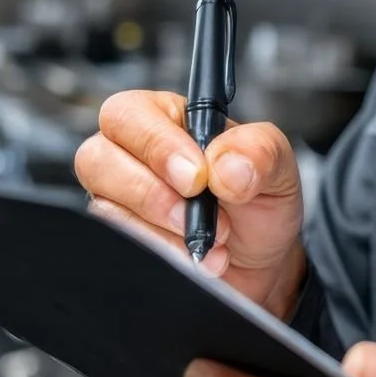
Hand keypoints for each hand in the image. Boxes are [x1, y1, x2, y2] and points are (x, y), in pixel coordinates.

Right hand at [75, 90, 306, 318]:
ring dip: (161, 231)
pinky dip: (162, 255)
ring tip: (209, 240)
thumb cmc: (257, 202)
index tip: (196, 177)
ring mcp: (120, 199)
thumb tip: (225, 165)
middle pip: (98, 158)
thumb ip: (260, 151)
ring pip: (105, 208)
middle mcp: (132, 154)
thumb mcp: (277, 167)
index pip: (129, 114)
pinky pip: (118, 246)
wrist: (260, 262)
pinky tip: (195, 258)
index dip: (157, 146)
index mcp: (166, 118)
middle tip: (196, 216)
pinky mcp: (122, 239)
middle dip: (152, 194)